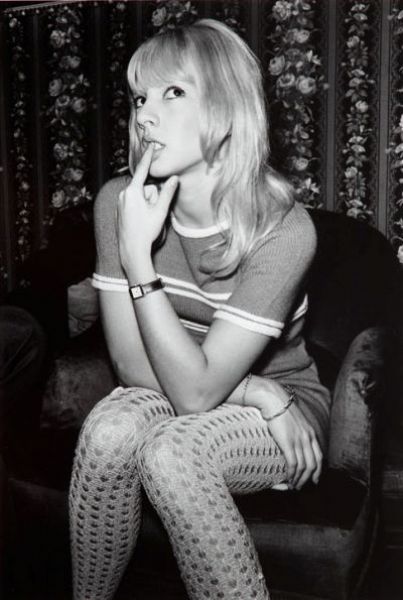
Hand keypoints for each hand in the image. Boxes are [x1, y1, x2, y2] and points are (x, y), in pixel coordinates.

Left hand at [117, 143, 178, 269]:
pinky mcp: (119, 210)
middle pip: (144, 188)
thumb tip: (174, 179)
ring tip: (146, 219)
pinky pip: (133, 204)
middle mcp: (123, 194)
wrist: (132, 249)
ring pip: (140, 197)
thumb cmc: (146, 231)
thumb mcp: (160, 211)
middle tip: (153, 213)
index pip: (143, 170)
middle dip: (152, 196)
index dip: (148, 157)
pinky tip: (140, 222)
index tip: (151, 145)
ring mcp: (120, 203)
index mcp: (132, 192)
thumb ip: (167, 193)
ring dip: (147, 204)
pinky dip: (140, 209)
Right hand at [266, 400, 322, 489]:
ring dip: (299, 479)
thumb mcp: (295, 419)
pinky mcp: (288, 443)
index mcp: (310, 433)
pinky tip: (288, 478)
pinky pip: (293, 464)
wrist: (274, 399)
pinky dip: (292, 474)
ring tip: (293, 485)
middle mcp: (307, 438)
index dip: (318, 470)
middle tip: (301, 486)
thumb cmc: (280, 407)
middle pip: (313, 464)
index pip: (319, 456)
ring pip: (303, 467)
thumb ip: (297, 430)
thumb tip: (293, 438)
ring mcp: (298, 440)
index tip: (314, 479)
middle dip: (308, 479)